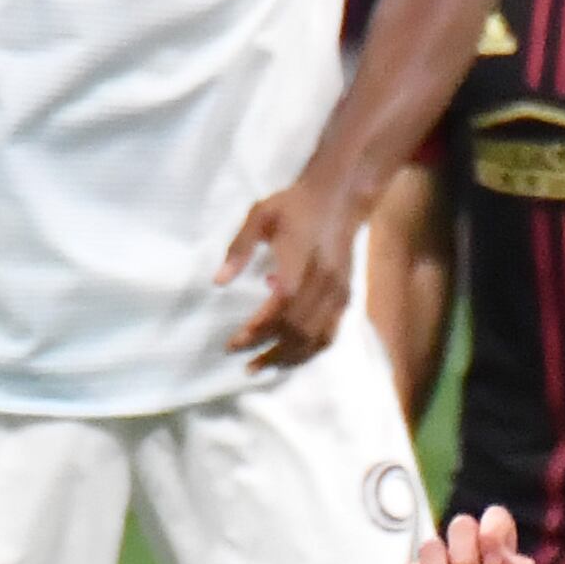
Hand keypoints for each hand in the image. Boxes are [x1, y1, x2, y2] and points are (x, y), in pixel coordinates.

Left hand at [218, 177, 363, 371]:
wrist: (340, 196)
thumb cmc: (294, 204)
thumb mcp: (260, 214)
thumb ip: (239, 248)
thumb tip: (219, 282)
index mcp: (300, 260)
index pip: (279, 306)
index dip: (257, 330)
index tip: (233, 344)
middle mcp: (323, 281)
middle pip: (297, 329)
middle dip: (269, 351)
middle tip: (244, 364)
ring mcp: (338, 291)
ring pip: (315, 337)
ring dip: (289, 357)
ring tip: (264, 367)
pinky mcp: (346, 295)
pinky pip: (330, 333)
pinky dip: (310, 351)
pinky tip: (292, 357)